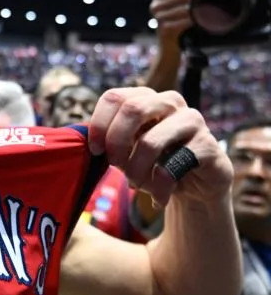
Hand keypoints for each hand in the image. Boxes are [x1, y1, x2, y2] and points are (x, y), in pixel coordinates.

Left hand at [88, 87, 231, 206]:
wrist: (195, 185)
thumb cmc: (154, 162)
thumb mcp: (127, 148)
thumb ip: (108, 140)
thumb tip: (85, 144)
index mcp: (146, 97)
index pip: (114, 97)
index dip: (99, 124)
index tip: (95, 150)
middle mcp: (170, 102)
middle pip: (132, 110)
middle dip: (116, 143)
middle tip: (115, 166)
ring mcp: (192, 121)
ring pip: (150, 142)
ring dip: (136, 171)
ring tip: (137, 185)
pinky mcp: (208, 145)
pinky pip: (172, 167)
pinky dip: (159, 188)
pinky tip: (159, 198)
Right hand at [149, 0, 197, 46]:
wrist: (169, 49)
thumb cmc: (178, 26)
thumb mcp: (178, 8)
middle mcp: (155, 6)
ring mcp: (158, 19)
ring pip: (184, 9)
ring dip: (197, 9)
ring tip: (208, 10)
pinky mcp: (165, 30)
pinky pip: (184, 22)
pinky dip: (194, 21)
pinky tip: (200, 21)